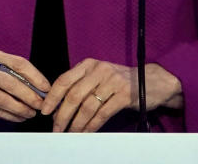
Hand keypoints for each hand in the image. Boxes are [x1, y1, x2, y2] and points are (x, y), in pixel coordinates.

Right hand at [0, 48, 49, 123]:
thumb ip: (14, 74)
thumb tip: (40, 88)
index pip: (18, 63)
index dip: (35, 77)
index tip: (46, 89)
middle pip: (11, 82)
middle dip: (29, 95)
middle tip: (41, 105)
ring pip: (3, 99)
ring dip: (21, 108)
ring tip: (31, 113)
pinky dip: (10, 116)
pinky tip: (19, 117)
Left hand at [41, 59, 182, 131]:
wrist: (153, 80)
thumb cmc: (120, 81)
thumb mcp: (99, 76)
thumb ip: (81, 85)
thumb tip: (58, 106)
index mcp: (89, 64)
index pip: (64, 79)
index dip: (52, 97)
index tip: (44, 111)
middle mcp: (100, 69)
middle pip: (74, 95)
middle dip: (62, 115)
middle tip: (56, 129)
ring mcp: (113, 81)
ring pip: (87, 106)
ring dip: (76, 124)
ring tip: (70, 134)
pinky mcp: (124, 94)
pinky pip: (102, 114)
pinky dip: (91, 126)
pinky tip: (85, 133)